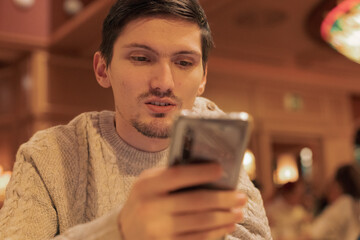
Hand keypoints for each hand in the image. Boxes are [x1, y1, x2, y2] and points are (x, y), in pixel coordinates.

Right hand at [118, 163, 246, 239]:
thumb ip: (171, 176)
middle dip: (224, 199)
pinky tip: (227, 226)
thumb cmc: (144, 201)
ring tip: (239, 212)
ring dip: (225, 217)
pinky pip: (198, 239)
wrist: (123, 232)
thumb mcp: (149, 184)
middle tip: (241, 196)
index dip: (202, 172)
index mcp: (146, 186)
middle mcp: (151, 208)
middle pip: (196, 202)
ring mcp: (158, 231)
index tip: (221, 169)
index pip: (178, 175)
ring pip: (201, 223)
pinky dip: (216, 232)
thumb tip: (210, 171)